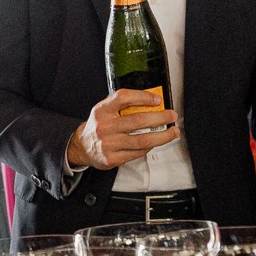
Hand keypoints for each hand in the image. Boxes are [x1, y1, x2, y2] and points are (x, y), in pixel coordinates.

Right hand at [63, 88, 177, 170]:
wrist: (82, 146)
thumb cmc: (99, 125)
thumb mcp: (105, 109)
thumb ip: (124, 104)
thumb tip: (153, 102)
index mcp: (102, 110)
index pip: (123, 98)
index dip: (143, 97)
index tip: (158, 99)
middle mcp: (104, 126)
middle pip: (139, 121)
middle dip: (161, 118)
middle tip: (172, 116)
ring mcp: (108, 144)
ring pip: (143, 140)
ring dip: (163, 136)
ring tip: (172, 132)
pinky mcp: (112, 159)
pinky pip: (138, 153)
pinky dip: (150, 147)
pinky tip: (155, 142)